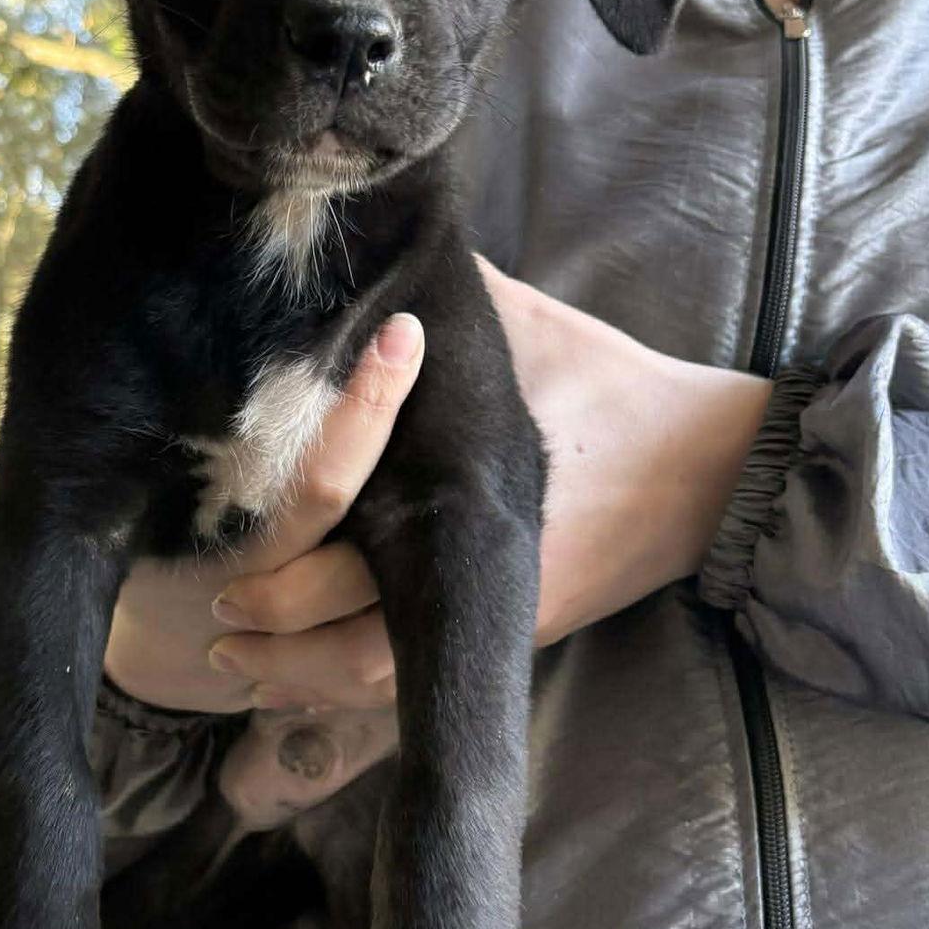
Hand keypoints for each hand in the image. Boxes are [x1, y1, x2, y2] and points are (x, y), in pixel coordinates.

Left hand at [109, 265, 772, 822]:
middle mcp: (464, 569)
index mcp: (453, 502)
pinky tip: (302, 682)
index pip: (344, 548)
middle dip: (273, 629)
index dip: (277, 566)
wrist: (709, 469)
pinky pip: (414, 675)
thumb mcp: (523, 328)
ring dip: (299, 677)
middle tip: (219, 608)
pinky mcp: (512, 627)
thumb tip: (377, 242)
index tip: (227, 572)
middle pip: (345, 637)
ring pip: (375, 678)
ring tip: (240, 662)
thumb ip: (446, 293)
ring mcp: (490, 611)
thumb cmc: (609, 387)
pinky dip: (349, 686)